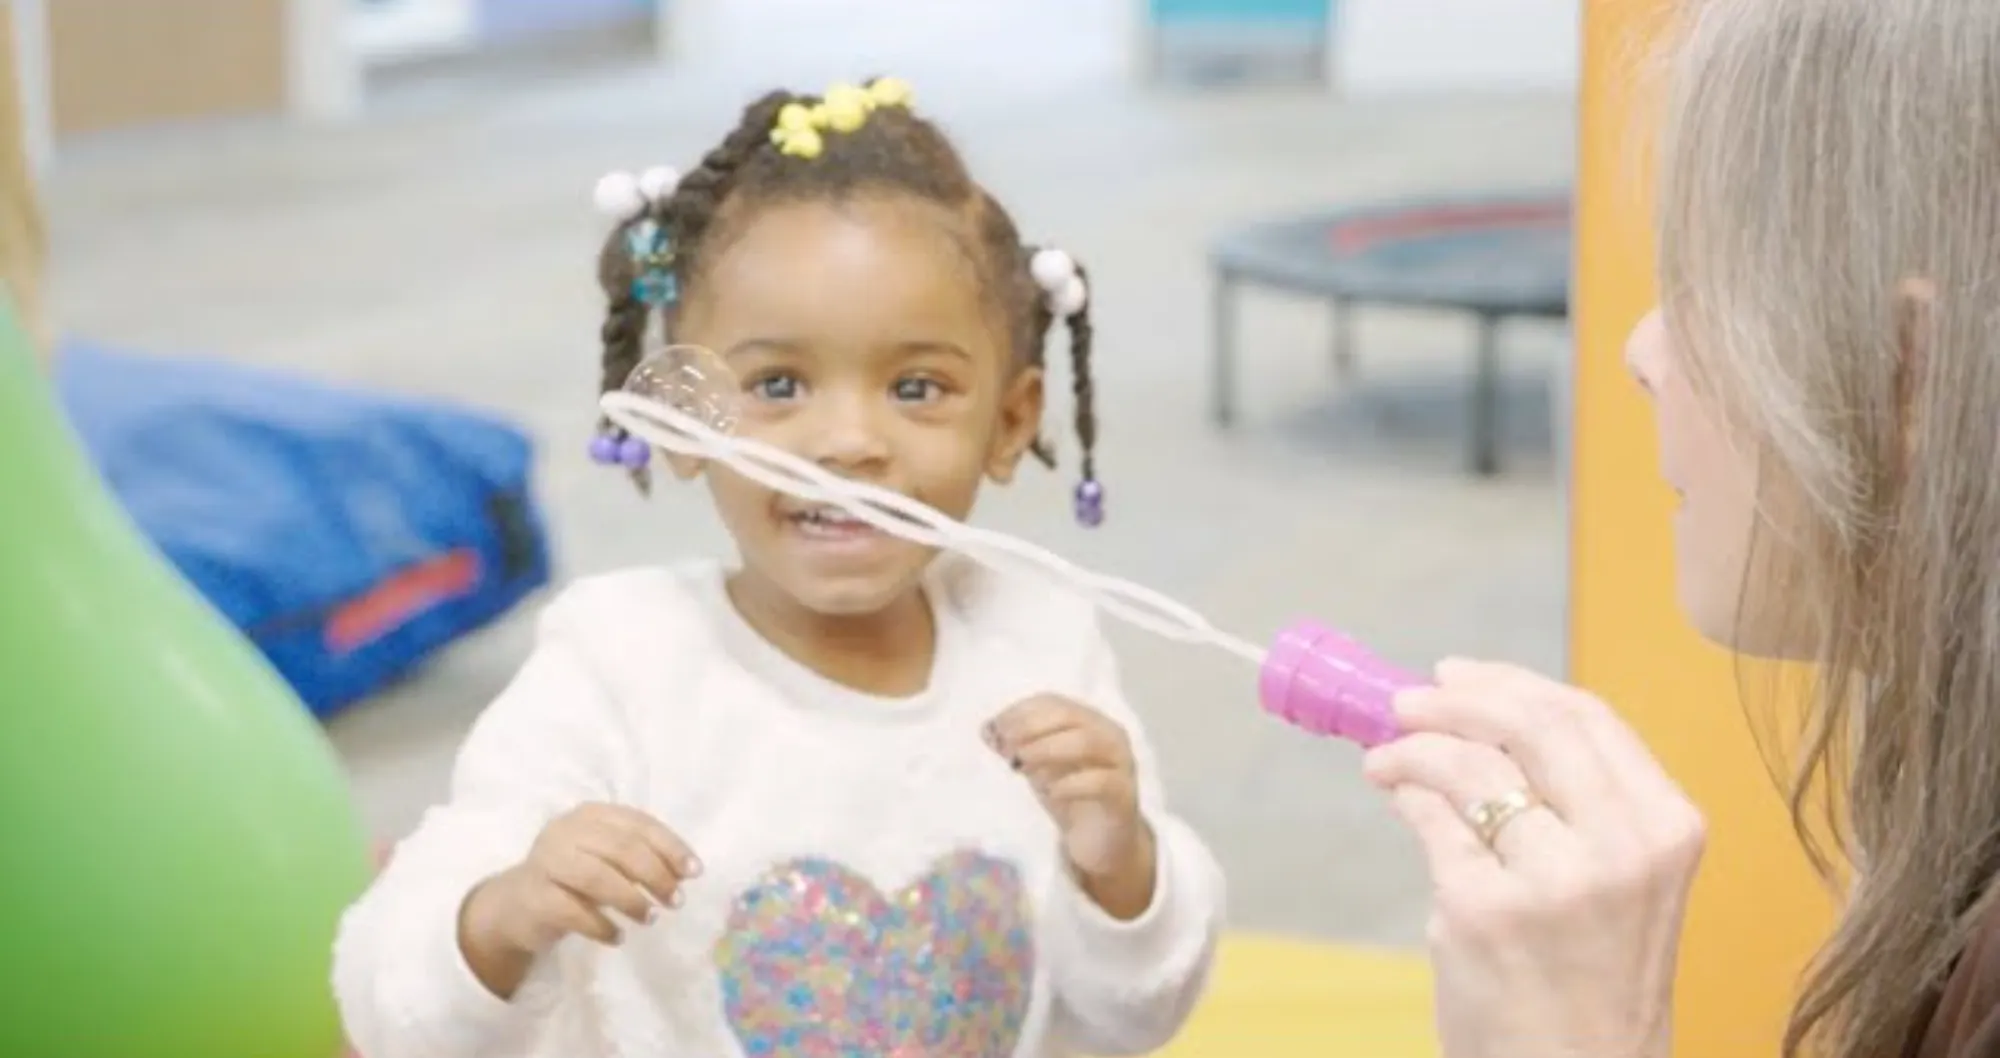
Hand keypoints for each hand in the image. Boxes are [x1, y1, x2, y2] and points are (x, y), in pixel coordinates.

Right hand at [459, 803, 700, 995]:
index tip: (694, 873)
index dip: (670, 847)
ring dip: (631, 900)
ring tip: (650, 918)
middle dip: (656, 875)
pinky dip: (602, 926)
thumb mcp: (606, 858)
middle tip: (676, 901)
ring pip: (597, 877)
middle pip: (621, 848)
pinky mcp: (534, 896)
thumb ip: (641, 856)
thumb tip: (687, 872)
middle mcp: (565, 831)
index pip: (639, 823)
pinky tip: (618, 937)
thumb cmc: (573, 879)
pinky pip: (574, 912)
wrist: (515, 906)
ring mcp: (546, 862)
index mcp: (590, 814)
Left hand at [986, 695, 1156, 915]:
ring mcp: (1120, 763)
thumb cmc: (1069, 797)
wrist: (1101, 842)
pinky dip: (1072, 783)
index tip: (993, 729)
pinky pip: (1102, 782)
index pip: (1052, 703)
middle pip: (1069, 716)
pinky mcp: (1124, 796)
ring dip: (1047, 749)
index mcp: (1087, 721)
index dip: (1020, 712)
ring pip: (1088, 742)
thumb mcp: (1037, 768)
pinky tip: (1050, 792)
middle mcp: (1108, 734)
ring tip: (1022, 765)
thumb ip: (1016, 747)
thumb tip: (987, 730)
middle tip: (1006, 748)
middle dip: (1031, 728)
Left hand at [1360, 659, 1704, 1057]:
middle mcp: (1620, 848)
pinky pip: (1430, 822)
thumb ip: (1574, 801)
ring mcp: (1550, 879)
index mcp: (1665, 827)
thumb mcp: (1623, 883)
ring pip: (1467, 767)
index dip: (1508, 683)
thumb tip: (1476, 717)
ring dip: (1411, 748)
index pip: (1585, 716)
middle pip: (1528, 724)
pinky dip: (1404, 795)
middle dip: (1453, 700)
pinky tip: (1396, 797)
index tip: (1457, 675)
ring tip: (1383, 757)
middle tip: (1405, 701)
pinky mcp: (1482, 910)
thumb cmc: (1593, 980)